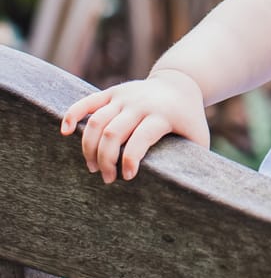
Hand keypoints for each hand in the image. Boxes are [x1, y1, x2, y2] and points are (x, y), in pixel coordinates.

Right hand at [60, 69, 208, 183]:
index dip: (130, 160)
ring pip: (96, 121)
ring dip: (89, 147)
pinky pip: (87, 101)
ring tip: (92, 167)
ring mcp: (124, 96)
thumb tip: (195, 194)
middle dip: (105, 160)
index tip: (127, 178)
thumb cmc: (189, 118)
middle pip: (113, 133)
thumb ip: (198, 162)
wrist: (180, 83)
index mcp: (162, 115)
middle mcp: (140, 103)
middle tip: (107, 178)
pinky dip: (73, 114)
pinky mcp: (112, 92)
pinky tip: (64, 132)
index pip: (141, 138)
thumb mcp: (199, 137)